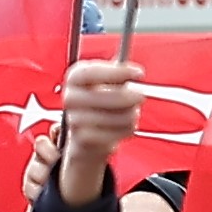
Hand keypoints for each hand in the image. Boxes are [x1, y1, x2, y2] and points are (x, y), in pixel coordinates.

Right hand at [52, 50, 139, 206]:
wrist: (86, 135)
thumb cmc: (100, 103)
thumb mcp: (107, 82)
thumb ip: (119, 74)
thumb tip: (136, 73)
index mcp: (75, 77)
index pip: (92, 72)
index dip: (117, 72)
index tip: (139, 73)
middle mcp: (70, 97)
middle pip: (105, 95)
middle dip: (129, 96)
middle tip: (141, 95)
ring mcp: (74, 119)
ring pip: (113, 117)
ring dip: (130, 115)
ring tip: (133, 113)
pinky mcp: (83, 139)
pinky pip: (113, 134)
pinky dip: (126, 130)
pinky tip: (127, 126)